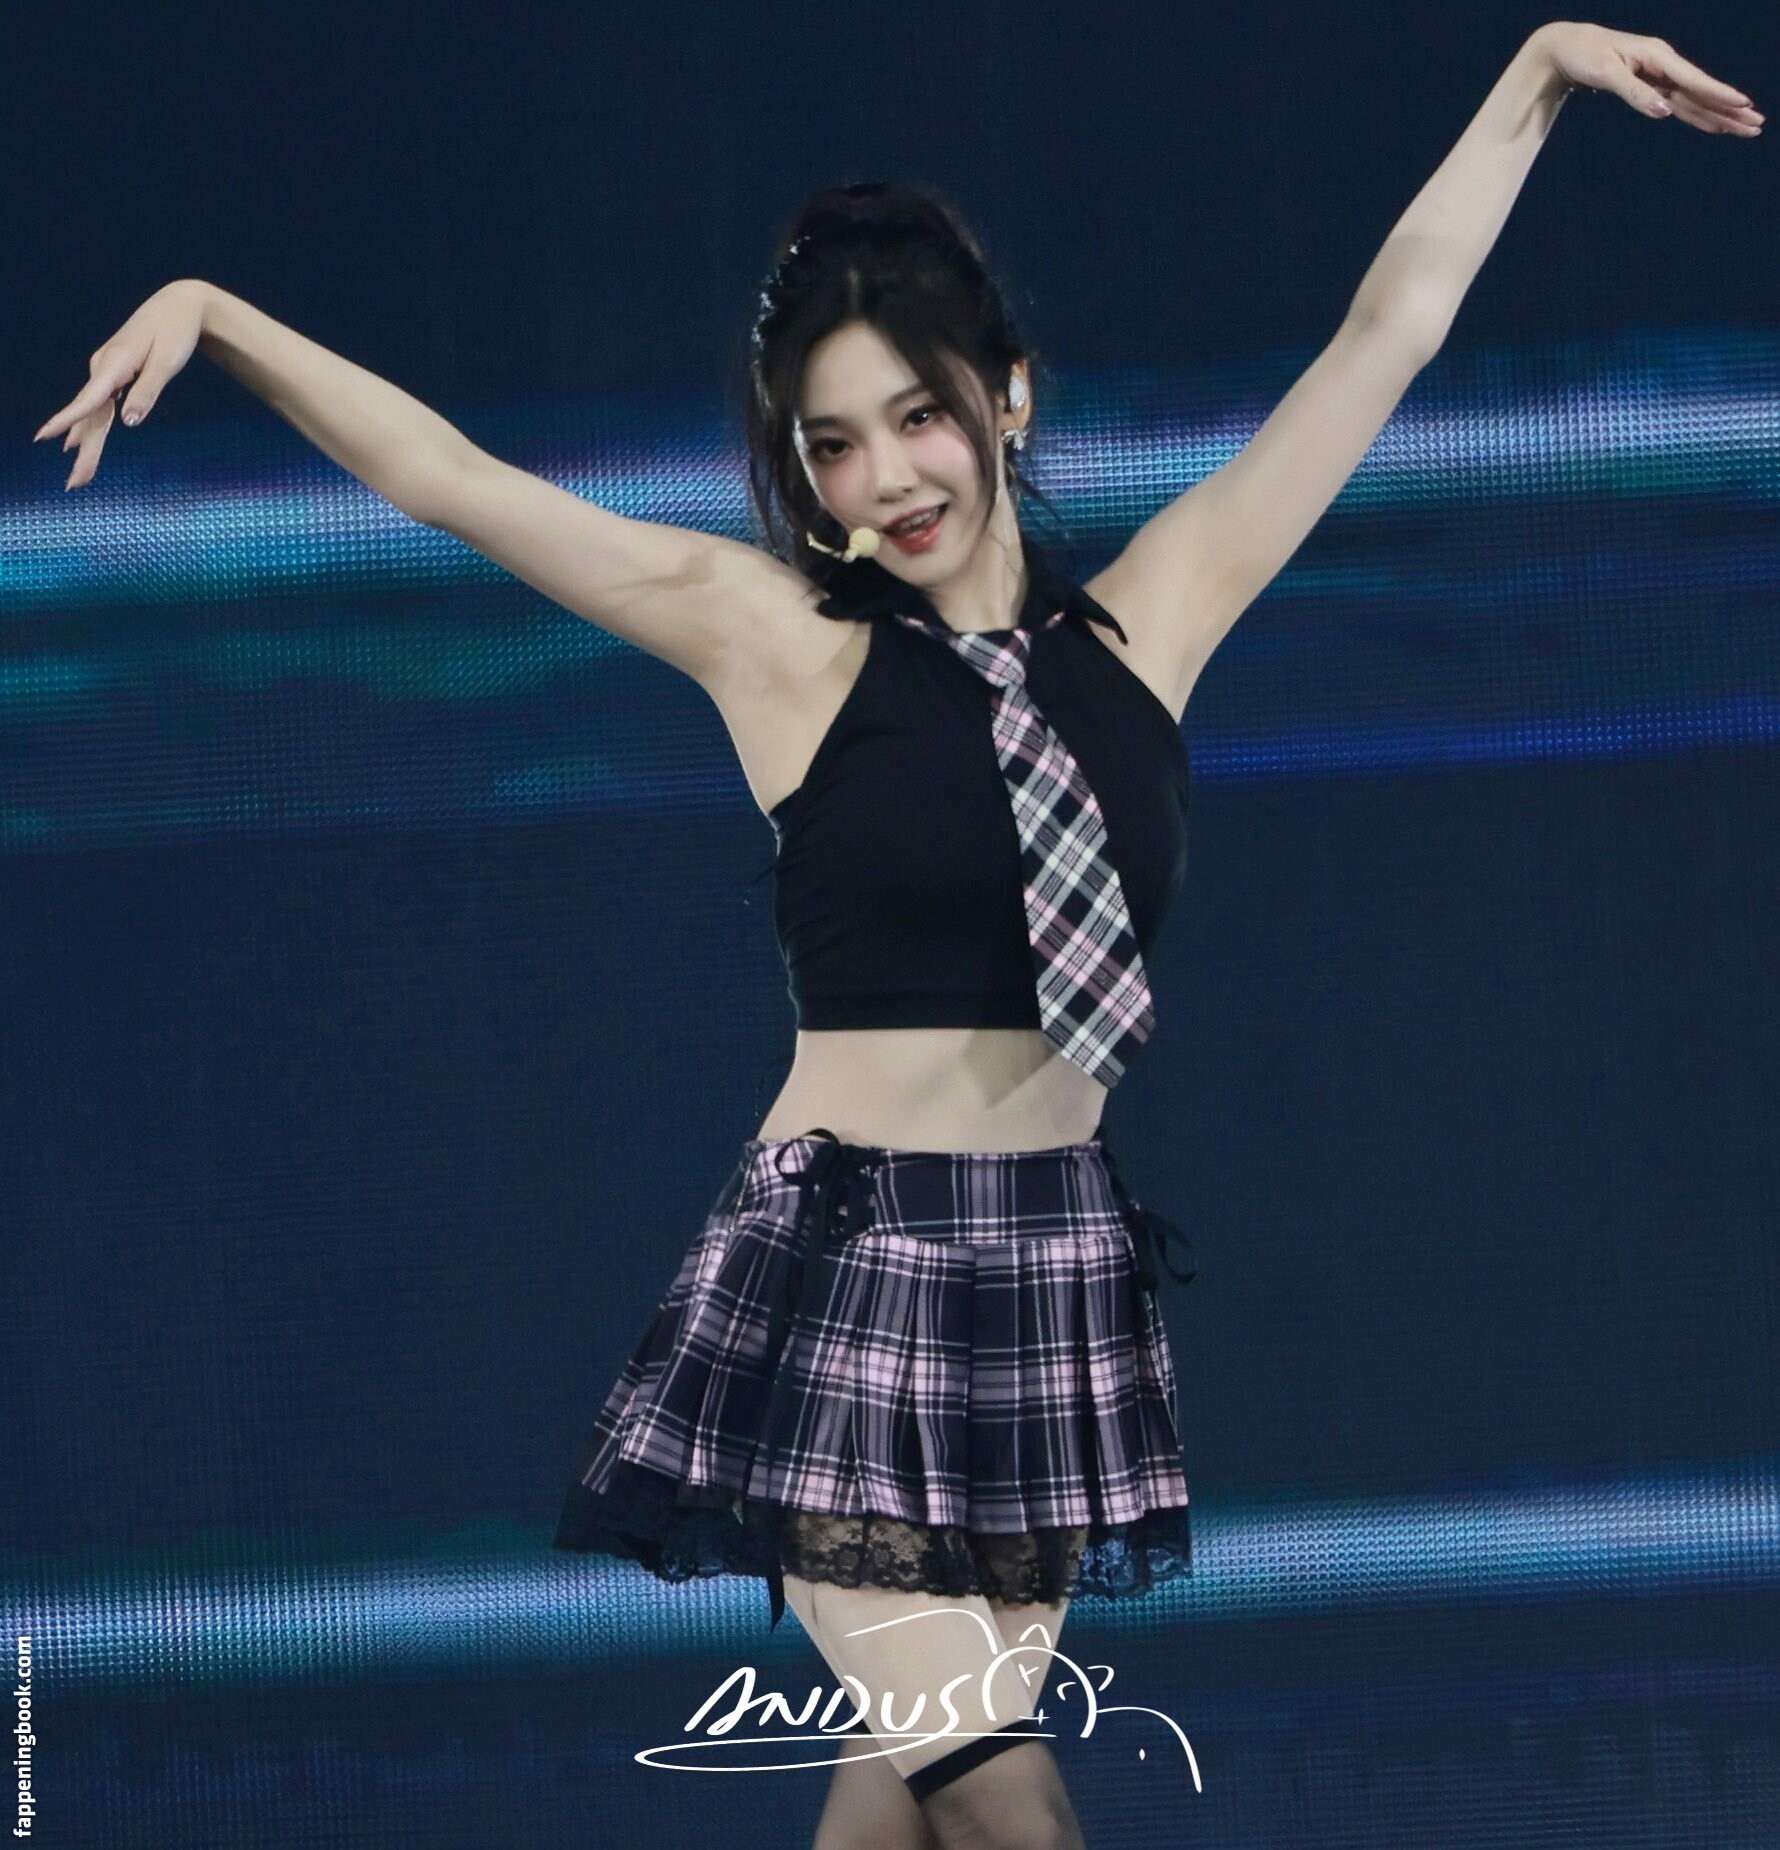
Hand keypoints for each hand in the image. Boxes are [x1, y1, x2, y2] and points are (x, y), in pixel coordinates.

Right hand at [32, 278, 209, 490]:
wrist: (179, 305)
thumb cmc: (176, 331)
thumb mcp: (167, 362)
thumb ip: (148, 392)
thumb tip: (129, 422)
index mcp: (115, 364)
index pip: (89, 399)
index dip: (68, 420)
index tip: (45, 437)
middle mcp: (104, 368)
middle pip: (91, 416)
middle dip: (85, 452)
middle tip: (75, 484)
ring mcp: (107, 371)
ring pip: (94, 414)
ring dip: (87, 445)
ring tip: (78, 478)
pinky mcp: (114, 373)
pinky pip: (99, 406)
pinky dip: (90, 427)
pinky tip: (77, 444)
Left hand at [1531, 24, 1760, 133]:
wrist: (1567, 48)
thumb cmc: (1585, 56)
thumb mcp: (1607, 73)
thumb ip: (1635, 93)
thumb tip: (1664, 112)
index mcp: (1658, 57)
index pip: (1694, 80)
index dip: (1719, 94)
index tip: (1743, 104)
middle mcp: (1664, 66)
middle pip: (1702, 92)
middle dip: (1729, 109)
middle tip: (1756, 124)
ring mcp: (1660, 77)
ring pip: (1694, 100)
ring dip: (1719, 115)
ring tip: (1744, 127)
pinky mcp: (1651, 86)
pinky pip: (1680, 103)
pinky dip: (1697, 114)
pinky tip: (1714, 124)